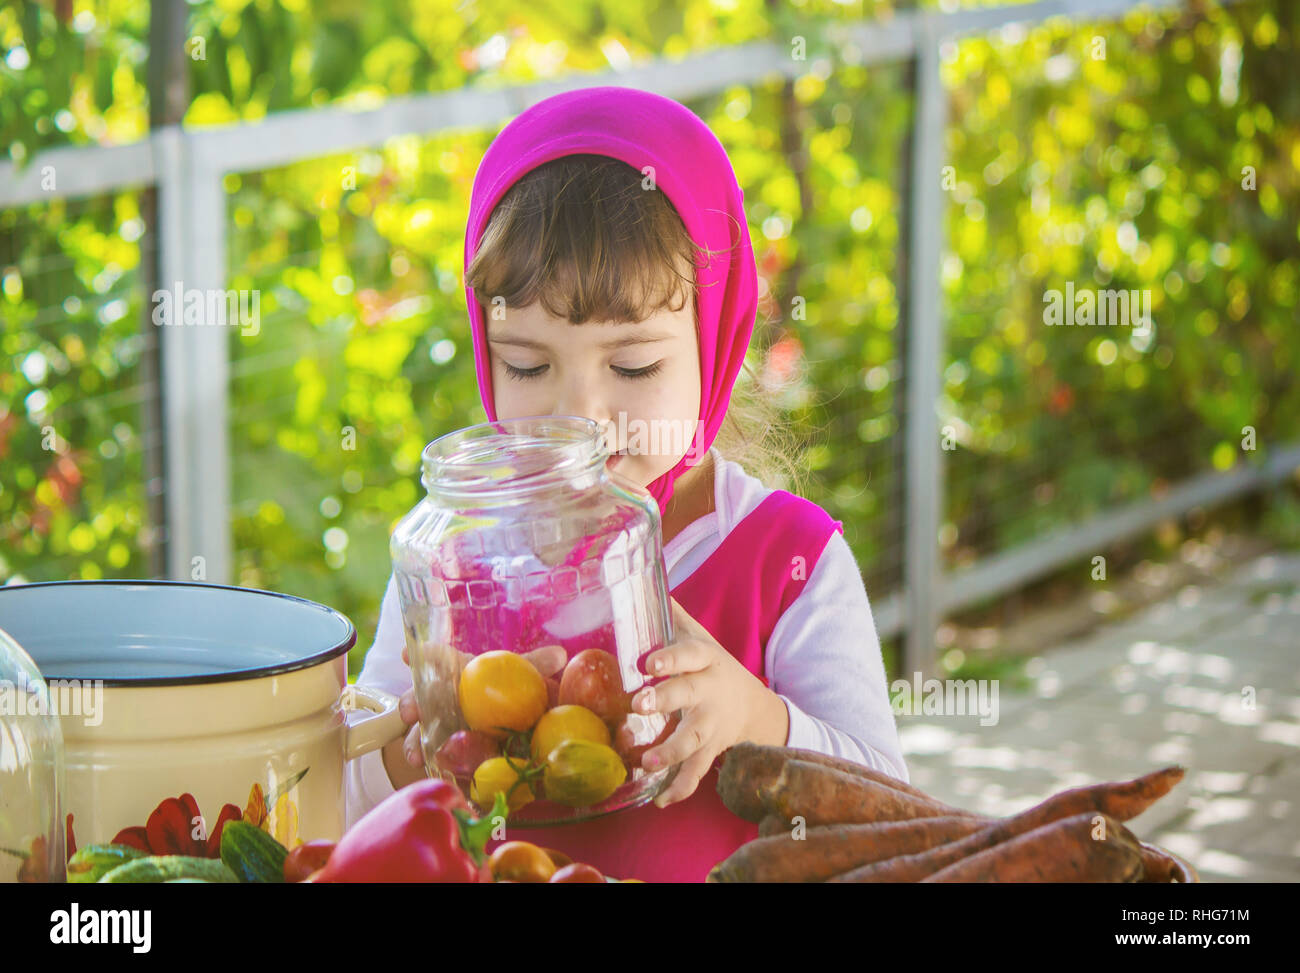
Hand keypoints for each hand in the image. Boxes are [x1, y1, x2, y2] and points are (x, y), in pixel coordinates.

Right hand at [396, 642, 567, 768]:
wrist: (499, 732)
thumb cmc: (501, 693)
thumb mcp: (517, 679)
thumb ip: (533, 666)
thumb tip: (561, 655)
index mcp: (456, 675)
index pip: (437, 660)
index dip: (423, 656)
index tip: (409, 653)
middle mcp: (437, 700)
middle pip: (418, 697)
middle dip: (411, 703)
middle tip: (412, 712)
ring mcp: (433, 727)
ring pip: (416, 731)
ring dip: (413, 741)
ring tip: (416, 755)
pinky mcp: (436, 752)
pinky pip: (429, 759)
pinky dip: (429, 767)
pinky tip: (431, 773)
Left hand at [632, 597, 788, 807]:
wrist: (753, 706)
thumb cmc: (712, 667)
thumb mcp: (698, 639)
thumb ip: (672, 617)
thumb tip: (645, 583)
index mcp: (705, 661)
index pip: (690, 655)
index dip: (670, 658)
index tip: (647, 663)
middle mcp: (710, 692)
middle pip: (689, 695)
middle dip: (666, 700)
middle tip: (640, 705)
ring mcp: (713, 724)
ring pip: (694, 739)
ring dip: (671, 752)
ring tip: (647, 762)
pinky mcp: (712, 749)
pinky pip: (698, 771)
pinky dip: (680, 788)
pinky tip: (660, 800)